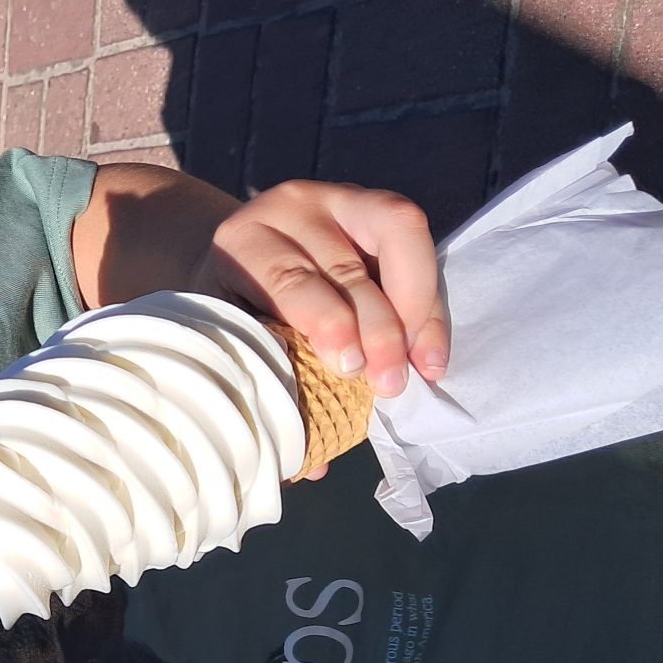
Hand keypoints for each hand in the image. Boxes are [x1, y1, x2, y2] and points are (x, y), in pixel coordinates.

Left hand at [190, 180, 448, 401]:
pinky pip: (416, 242)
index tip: (349, 368)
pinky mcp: (375, 206)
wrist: (237, 261)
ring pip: (395, 238)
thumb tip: (311, 464)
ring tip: (422, 369)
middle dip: (379, 330)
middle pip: (347, 267)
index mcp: (241, 242)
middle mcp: (290, 209)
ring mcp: (337, 199)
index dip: (325, 321)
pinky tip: (430, 352)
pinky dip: (428, 303)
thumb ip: (267, 385)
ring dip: (417, 311)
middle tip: (388, 387)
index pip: (288, 278)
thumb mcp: (234, 341)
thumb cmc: (233, 316)